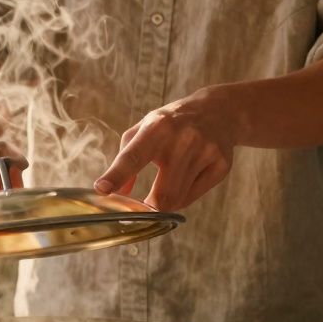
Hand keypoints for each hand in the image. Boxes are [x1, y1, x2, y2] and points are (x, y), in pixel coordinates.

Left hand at [94, 88, 235, 210]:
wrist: (219, 111)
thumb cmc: (171, 122)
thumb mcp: (144, 129)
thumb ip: (125, 158)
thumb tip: (118, 192)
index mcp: (157, 127)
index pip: (133, 157)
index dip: (116, 175)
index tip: (102, 189)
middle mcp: (183, 139)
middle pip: (162, 193)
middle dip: (147, 209)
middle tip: (140, 210)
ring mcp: (206, 152)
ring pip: (178, 199)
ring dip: (164, 203)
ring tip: (162, 189)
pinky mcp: (221, 165)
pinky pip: (194, 196)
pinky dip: (182, 197)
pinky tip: (183, 181)